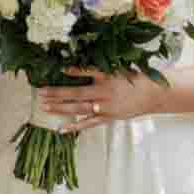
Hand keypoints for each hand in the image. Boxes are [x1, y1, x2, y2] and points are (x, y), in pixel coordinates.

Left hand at [33, 68, 168, 130]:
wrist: (153, 95)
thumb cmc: (135, 79)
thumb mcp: (119, 68)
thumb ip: (100, 68)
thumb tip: (79, 65)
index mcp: (108, 77)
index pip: (87, 72)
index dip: (73, 71)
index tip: (60, 69)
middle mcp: (104, 93)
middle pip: (76, 93)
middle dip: (57, 93)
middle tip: (40, 92)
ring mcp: (105, 107)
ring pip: (79, 108)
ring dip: (61, 108)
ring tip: (44, 107)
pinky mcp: (108, 117)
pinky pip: (89, 123)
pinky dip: (75, 126)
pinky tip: (61, 129)